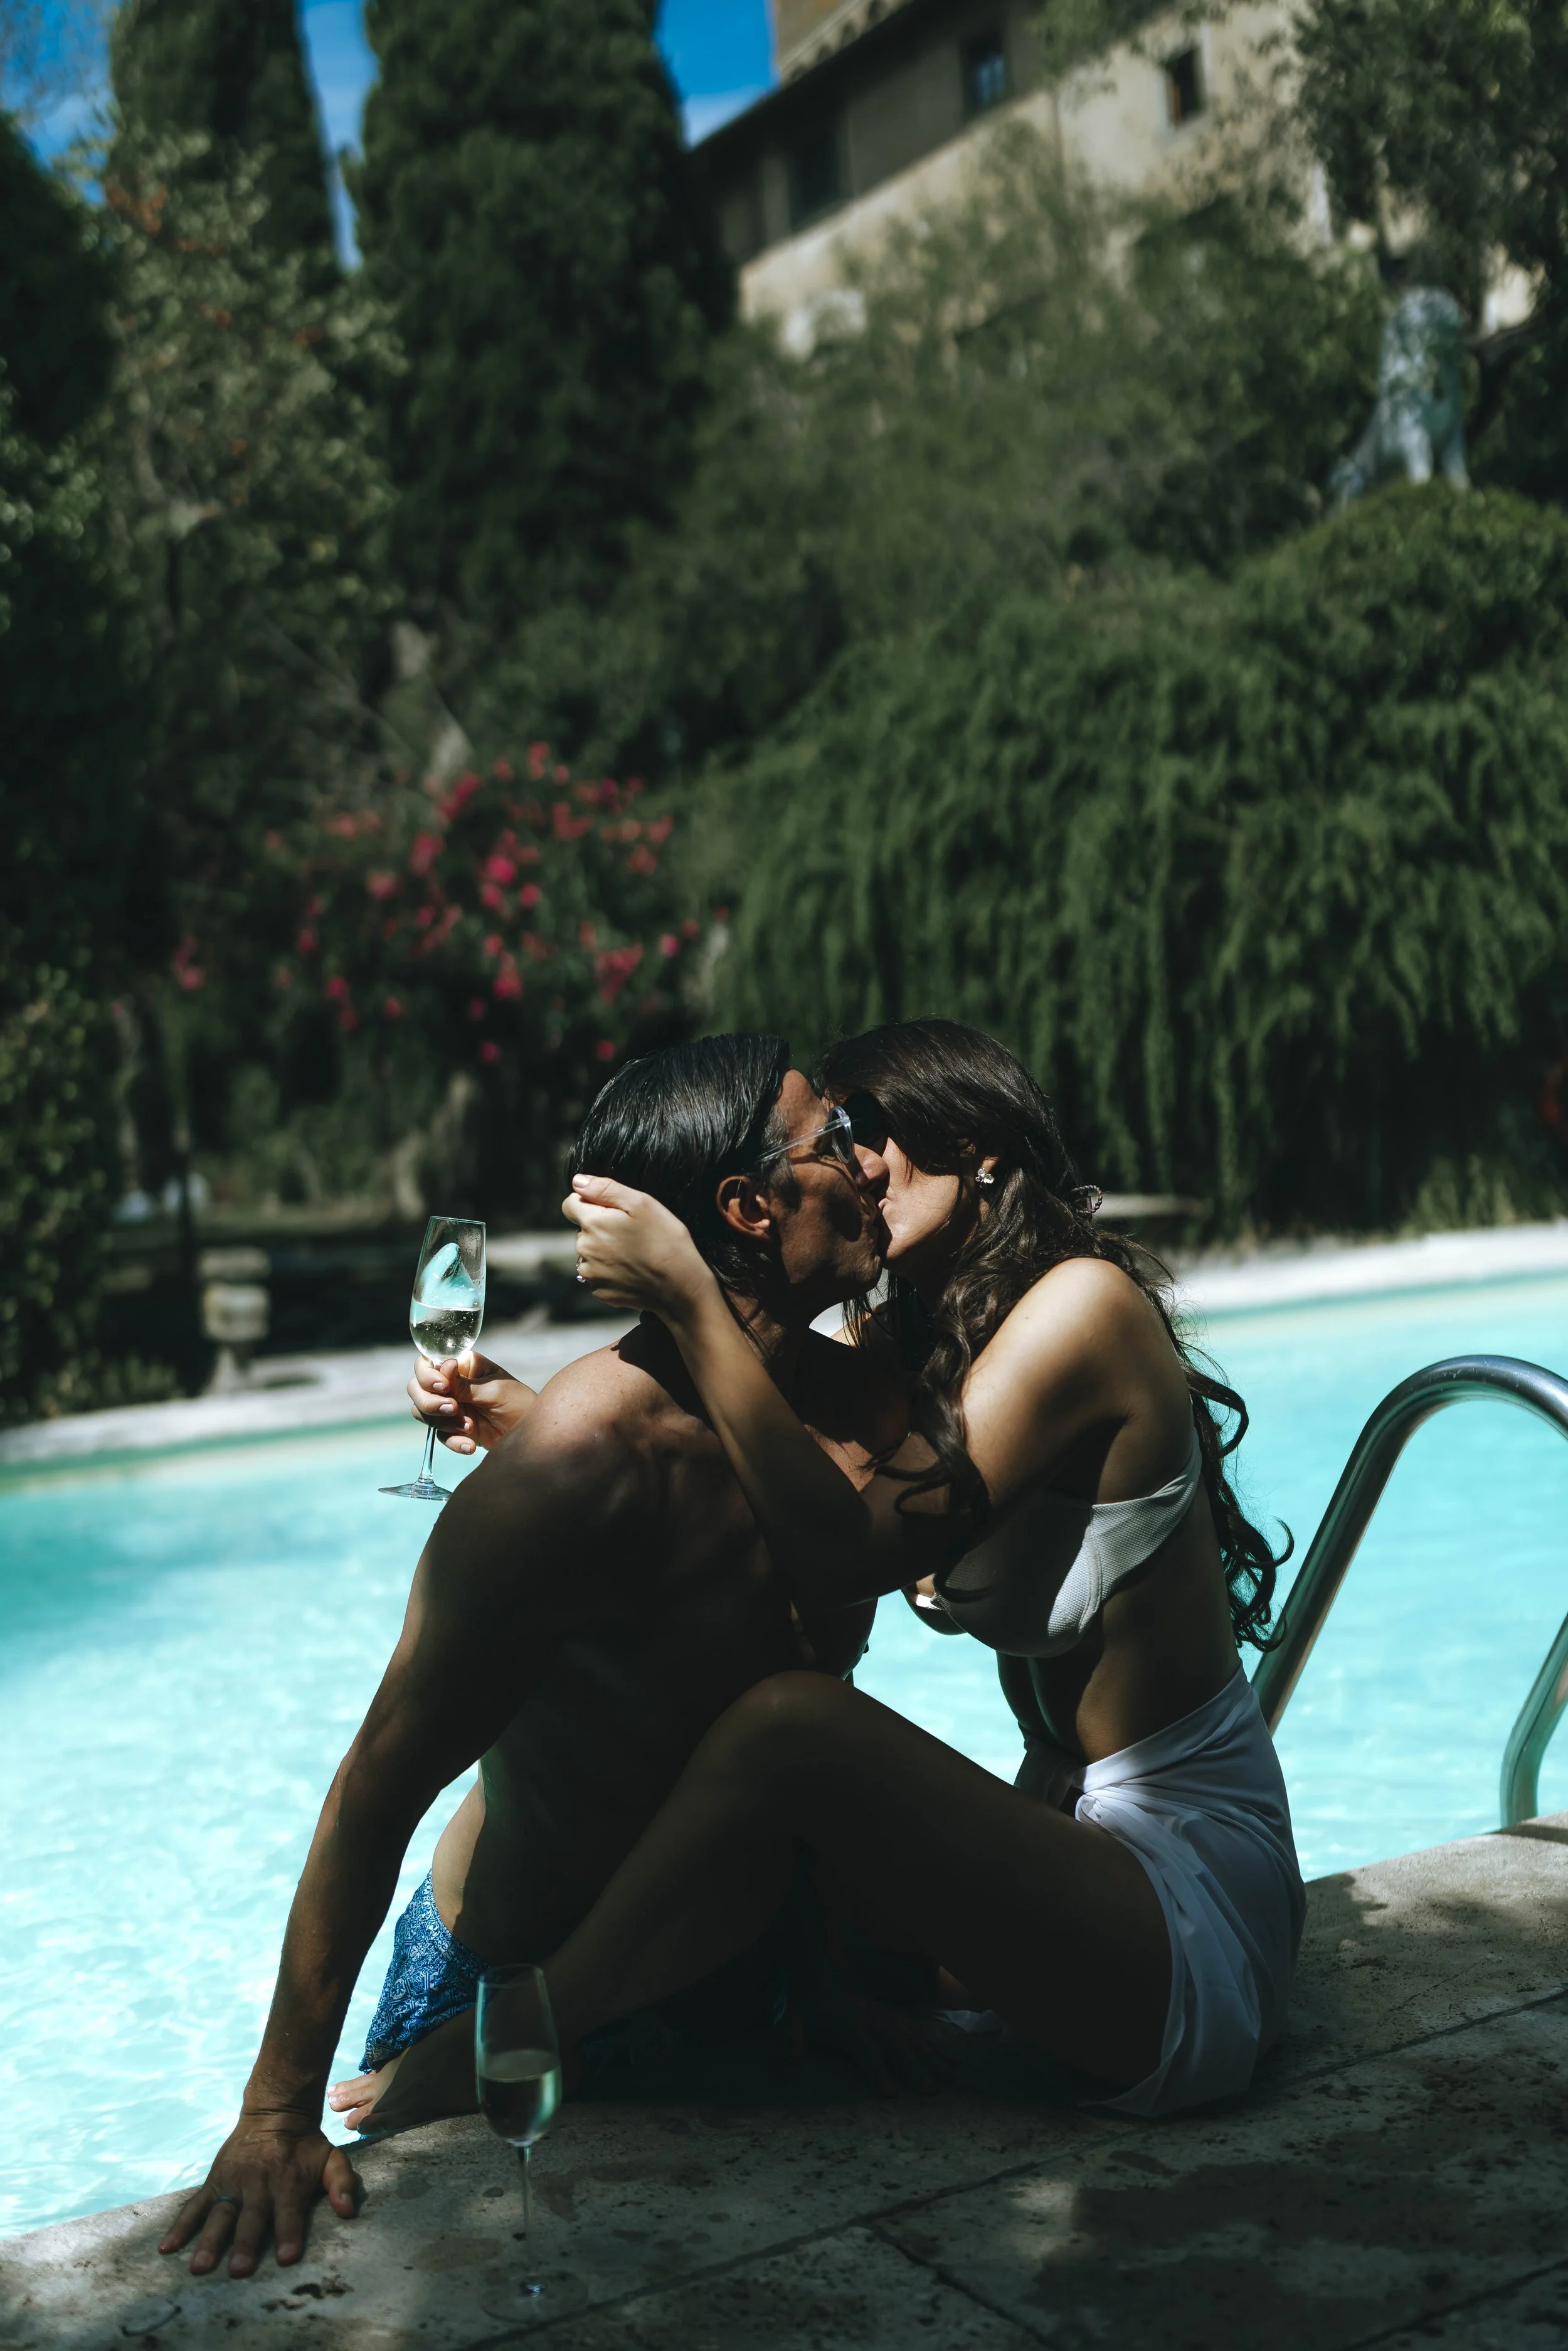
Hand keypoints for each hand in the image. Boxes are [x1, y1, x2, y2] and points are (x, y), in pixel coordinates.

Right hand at [158, 2110, 360, 2277]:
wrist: (275, 2113)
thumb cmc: (306, 2148)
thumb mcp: (332, 2158)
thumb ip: (342, 2183)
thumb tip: (348, 2210)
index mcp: (288, 2182)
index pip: (290, 2211)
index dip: (289, 2232)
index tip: (286, 2257)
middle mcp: (258, 2185)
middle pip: (252, 2218)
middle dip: (246, 2243)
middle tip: (239, 2270)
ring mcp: (232, 2184)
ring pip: (220, 2215)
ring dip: (210, 2241)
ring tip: (199, 2267)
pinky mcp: (214, 2182)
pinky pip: (195, 2206)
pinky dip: (180, 2226)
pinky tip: (166, 2247)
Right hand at [407, 1350, 533, 1454]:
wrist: (531, 1437)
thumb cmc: (520, 1404)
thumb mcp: (494, 1391)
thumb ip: (465, 1384)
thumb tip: (443, 1366)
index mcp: (463, 1366)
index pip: (429, 1363)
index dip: (427, 1375)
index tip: (443, 1388)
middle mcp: (452, 1383)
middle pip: (417, 1388)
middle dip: (430, 1402)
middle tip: (454, 1410)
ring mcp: (451, 1406)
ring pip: (423, 1412)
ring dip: (443, 1422)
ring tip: (470, 1428)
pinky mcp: (453, 1428)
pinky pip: (439, 1435)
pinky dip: (453, 1441)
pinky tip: (470, 1446)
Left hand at [563, 1175, 718, 1320]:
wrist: (680, 1286)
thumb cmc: (665, 1241)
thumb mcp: (641, 1203)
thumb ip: (604, 1189)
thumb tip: (577, 1182)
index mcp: (592, 1224)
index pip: (570, 1205)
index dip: (591, 1202)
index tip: (613, 1210)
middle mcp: (585, 1250)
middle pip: (583, 1230)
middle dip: (601, 1227)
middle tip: (632, 1232)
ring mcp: (592, 1274)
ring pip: (590, 1253)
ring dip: (605, 1250)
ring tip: (634, 1252)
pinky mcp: (601, 1292)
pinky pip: (599, 1274)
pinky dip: (611, 1271)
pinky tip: (632, 1269)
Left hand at [802, 1987, 966, 2096]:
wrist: (827, 1976)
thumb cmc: (812, 2007)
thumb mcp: (795, 2020)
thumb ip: (791, 2041)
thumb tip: (785, 2065)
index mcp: (850, 2026)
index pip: (866, 2051)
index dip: (877, 2071)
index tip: (889, 2094)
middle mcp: (875, 2021)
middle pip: (897, 2047)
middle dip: (915, 2069)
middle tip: (930, 2092)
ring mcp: (890, 2017)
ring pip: (915, 2039)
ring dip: (933, 2059)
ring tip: (948, 2081)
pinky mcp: (899, 2017)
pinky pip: (922, 2032)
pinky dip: (938, 2047)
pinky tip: (953, 2063)